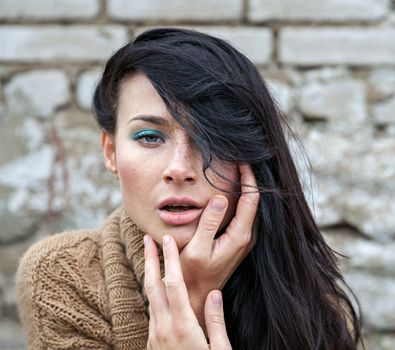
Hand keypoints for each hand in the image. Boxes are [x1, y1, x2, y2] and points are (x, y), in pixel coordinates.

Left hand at [144, 234, 231, 349]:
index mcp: (183, 326)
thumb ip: (217, 322)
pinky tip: (159, 289)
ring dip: (150, 275)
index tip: (167, 239)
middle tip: (147, 239)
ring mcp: (154, 336)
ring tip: (152, 258)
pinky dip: (154, 294)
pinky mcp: (152, 344)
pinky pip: (152, 312)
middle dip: (150, 259)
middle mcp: (163, 328)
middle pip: (152, 285)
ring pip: (150, 298)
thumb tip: (215, 293)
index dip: (170, 258)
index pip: (173, 283)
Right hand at [179, 164, 258, 328]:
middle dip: (250, 179)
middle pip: (255, 201)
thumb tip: (221, 196)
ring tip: (238, 169)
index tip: (243, 159)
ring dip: (246, 188)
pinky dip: (242, 198)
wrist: (197, 294)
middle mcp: (247, 236)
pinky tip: (233, 190)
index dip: (249, 178)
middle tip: (241, 159)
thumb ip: (209, 222)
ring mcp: (244, 239)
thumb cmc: (192, 272)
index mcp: (240, 235)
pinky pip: (245, 213)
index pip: (251, 199)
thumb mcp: (197, 247)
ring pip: (251, 206)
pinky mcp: (238, 240)